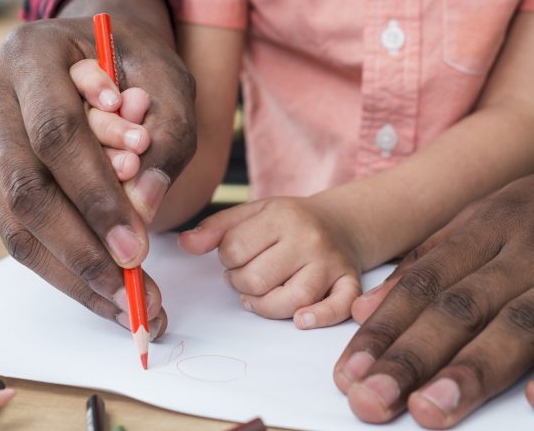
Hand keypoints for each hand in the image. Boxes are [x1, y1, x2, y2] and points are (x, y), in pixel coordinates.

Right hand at [0, 0, 196, 337]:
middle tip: (132, 287)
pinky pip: (16, 229)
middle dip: (82, 245)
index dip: (95, 193)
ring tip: (124, 304)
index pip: (56, 132)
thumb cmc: (137, 61)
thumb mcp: (170, 80)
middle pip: (26, 185)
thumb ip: (168, 135)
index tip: (137, 246)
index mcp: (32, 51)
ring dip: (71, 270)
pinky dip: (62, 266)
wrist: (96, 46)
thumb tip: (144, 208)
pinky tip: (102, 291)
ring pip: (13, 219)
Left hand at [179, 197, 363, 327]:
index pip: (234, 250)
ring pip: (291, 299)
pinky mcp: (348, 283)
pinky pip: (338, 307)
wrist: (341, 222)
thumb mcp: (253, 213)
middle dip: (242, 283)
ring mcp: (330, 263)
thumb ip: (216, 228)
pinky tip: (301, 320)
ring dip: (266, 306)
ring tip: (260, 296)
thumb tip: (185, 244)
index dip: (226, 259)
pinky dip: (319, 317)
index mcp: (281, 216)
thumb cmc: (289, 222)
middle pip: (257, 279)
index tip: (236, 256)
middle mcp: (309, 238)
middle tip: (247, 276)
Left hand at [333, 145, 533, 427]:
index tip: (346, 372)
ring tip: (432, 410)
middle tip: (371, 400)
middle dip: (412, 355)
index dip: (384, 327)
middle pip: (464, 302)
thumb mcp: (505, 214)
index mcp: (495, 217)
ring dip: (475, 368)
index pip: (426, 277)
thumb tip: (370, 308)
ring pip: (525, 320)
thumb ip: (439, 257)